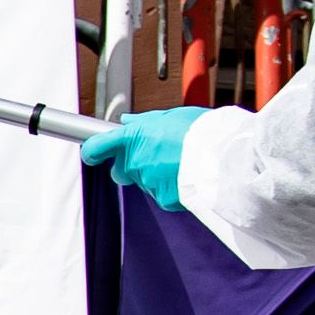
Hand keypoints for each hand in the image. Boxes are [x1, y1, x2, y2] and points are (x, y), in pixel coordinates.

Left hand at [82, 106, 209, 211]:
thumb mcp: (172, 117)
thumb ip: (145, 122)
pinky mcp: (162, 198)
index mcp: (135, 136)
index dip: (92, 152)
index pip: (97, 147)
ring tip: (182, 163)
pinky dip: (171, 188)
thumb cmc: (202, 132)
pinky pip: (161, 193)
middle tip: (155, 157)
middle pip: (121, 171)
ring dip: (156, 175)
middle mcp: (136, 160)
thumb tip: (127, 122)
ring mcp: (148, 181)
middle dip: (131, 167)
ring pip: (144, 182)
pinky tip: (188, 176)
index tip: (91, 154)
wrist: (224, 156)